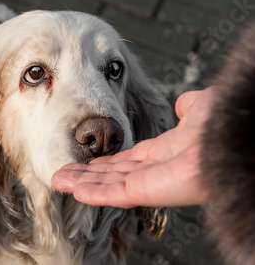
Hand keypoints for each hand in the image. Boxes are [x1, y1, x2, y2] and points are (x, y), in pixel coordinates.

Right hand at [52, 89, 212, 207]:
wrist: (237, 132)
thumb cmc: (227, 121)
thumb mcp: (203, 109)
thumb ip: (189, 107)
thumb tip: (183, 102)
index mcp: (167, 153)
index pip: (128, 161)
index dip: (106, 161)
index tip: (87, 159)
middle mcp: (157, 171)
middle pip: (113, 175)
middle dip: (86, 174)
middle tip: (61, 173)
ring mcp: (152, 183)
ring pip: (109, 186)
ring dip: (82, 183)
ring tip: (58, 180)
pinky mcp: (150, 190)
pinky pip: (117, 194)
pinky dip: (94, 192)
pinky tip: (73, 189)